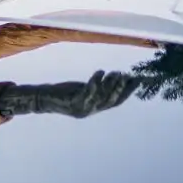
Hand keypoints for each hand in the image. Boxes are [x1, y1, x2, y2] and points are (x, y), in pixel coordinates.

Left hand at [0, 71, 140, 118]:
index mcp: (95, 108)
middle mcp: (91, 110)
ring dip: (111, 84)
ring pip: (102, 96)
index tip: (138, 80)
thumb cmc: (64, 94)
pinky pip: (88, 91)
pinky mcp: (73, 102)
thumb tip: (116, 76)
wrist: (44, 100)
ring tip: (116, 72)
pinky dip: (95, 81)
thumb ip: (99, 87)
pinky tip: (100, 72)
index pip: (116, 101)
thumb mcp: (84, 90)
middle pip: (111, 100)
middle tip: (128, 75)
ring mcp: (82, 108)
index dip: (128, 91)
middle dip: (121, 88)